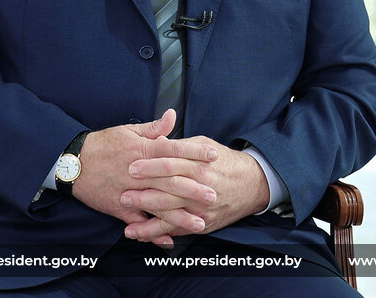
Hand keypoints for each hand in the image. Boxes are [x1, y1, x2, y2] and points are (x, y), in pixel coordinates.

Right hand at [71, 110, 218, 237]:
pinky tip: (168, 240)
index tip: (214, 155)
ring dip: (180, 216)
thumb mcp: (128, 131)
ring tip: (200, 224)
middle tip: (214, 195)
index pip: (174, 150)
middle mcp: (139, 172)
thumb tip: (173, 116)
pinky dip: (152, 232)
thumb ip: (154, 128)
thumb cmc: (103, 144)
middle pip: (170, 181)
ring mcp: (130, 192)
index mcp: (142, 150)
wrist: (73, 163)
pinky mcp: (119, 208)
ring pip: (158, 205)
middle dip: (193, 189)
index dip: (195, 152)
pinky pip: (138, 222)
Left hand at [120, 133, 270, 244]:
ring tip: (127, 218)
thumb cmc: (224, 163)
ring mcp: (203, 207)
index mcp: (200, 163)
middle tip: (123, 194)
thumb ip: (180, 145)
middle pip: (169, 188)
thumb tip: (157, 140)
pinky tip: (139, 234)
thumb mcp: (205, 145)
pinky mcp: (203, 223)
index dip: (150, 164)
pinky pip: (177, 229)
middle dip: (144, 192)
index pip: (171, 162)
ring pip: (171, 212)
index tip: (131, 165)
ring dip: (147, 216)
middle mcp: (201, 186)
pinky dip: (157, 233)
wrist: (252, 184)